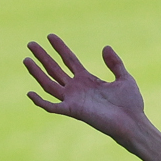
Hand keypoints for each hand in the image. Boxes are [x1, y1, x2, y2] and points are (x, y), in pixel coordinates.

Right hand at [24, 35, 160, 160]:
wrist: (134, 123)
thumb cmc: (131, 105)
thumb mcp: (125, 79)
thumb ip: (115, 63)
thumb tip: (106, 47)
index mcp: (88, 80)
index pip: (70, 61)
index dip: (60, 48)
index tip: (50, 36)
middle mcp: (78, 89)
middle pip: (55, 70)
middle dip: (43, 57)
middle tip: (31, 44)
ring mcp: (74, 100)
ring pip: (49, 85)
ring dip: (37, 73)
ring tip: (27, 59)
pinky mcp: (74, 111)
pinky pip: (53, 107)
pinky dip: (41, 102)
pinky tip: (30, 93)